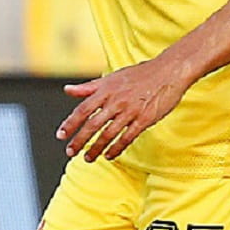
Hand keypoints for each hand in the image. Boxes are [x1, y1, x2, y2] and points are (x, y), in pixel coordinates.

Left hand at [56, 57, 192, 161]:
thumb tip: (67, 90)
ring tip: (88, 158)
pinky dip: (117, 148)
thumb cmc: (140, 74)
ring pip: (108, 134)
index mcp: (106, 90)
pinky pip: (127, 137)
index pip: (83, 109)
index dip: (70, 123)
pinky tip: (109, 155)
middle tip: (70, 152)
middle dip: (80, 140)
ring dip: (96, 148)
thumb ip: (89, 87)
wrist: (168, 71)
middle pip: (93, 124)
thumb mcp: (111, 77)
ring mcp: (130, 111)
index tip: (61, 135)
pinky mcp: (144, 119)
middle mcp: (115, 101)